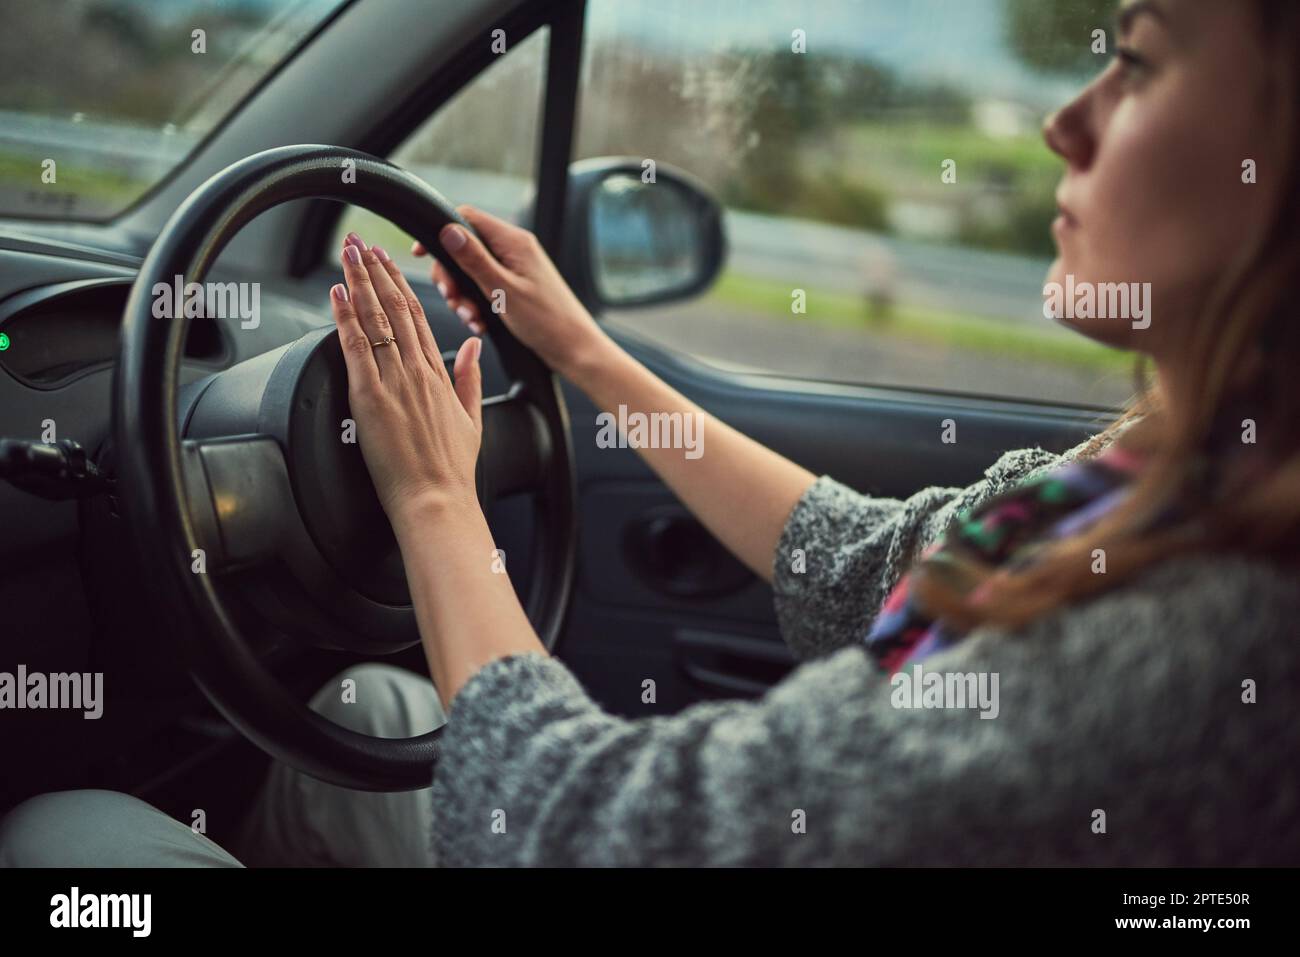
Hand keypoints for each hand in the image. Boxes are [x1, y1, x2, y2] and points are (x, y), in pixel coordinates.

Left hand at [329, 234, 482, 529]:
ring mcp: (394, 382)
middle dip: (376, 271)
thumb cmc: (450, 469)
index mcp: (438, 376)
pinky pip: (356, 346)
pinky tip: (338, 292)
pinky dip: (346, 316)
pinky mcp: (370, 397)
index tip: (387, 262)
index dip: (399, 285)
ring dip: (359, 282)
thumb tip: (469, 347)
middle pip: (394, 308)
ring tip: (347, 253)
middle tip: (361, 242)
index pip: (417, 317)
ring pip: (375, 319)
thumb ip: (468, 379)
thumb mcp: (471, 419)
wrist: (438, 498)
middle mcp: (417, 371)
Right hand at [414, 205, 608, 379]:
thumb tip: (447, 230)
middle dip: (452, 276)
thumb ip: (474, 260)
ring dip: (464, 297)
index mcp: (513, 242)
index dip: (440, 232)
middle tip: (454, 300)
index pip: (466, 218)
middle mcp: (514, 249)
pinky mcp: (515, 286)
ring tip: (472, 320)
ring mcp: (515, 268)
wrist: (574, 349)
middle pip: (465, 248)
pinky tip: (481, 324)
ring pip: (472, 272)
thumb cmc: (547, 321)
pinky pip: (484, 288)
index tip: (421, 254)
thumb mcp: (503, 290)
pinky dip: (477, 305)